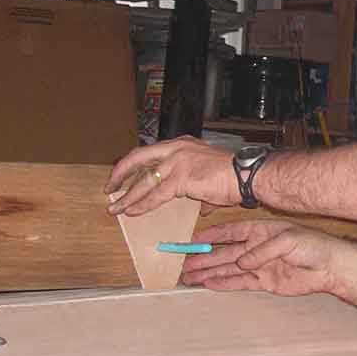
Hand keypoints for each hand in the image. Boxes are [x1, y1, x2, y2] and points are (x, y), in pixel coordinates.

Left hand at [105, 136, 239, 215]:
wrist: (247, 175)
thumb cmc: (234, 176)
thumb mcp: (209, 177)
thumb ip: (199, 190)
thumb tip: (200, 206)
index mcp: (182, 144)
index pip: (149, 152)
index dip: (133, 165)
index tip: (122, 177)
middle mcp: (176, 148)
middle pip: (138, 158)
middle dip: (120, 174)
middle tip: (109, 188)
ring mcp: (177, 161)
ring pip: (144, 180)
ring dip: (127, 196)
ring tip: (115, 208)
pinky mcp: (181, 178)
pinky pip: (155, 194)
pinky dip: (142, 204)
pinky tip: (133, 211)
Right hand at [182, 220, 346, 296]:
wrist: (330, 266)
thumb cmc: (312, 245)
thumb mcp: (288, 240)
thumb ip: (262, 250)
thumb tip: (242, 262)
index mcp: (259, 231)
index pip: (230, 232)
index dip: (212, 236)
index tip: (193, 239)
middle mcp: (255, 247)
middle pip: (224, 253)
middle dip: (204, 258)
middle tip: (185, 264)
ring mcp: (258, 265)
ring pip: (228, 269)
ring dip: (210, 272)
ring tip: (190, 277)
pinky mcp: (264, 281)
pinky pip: (240, 282)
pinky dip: (224, 284)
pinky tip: (209, 285)